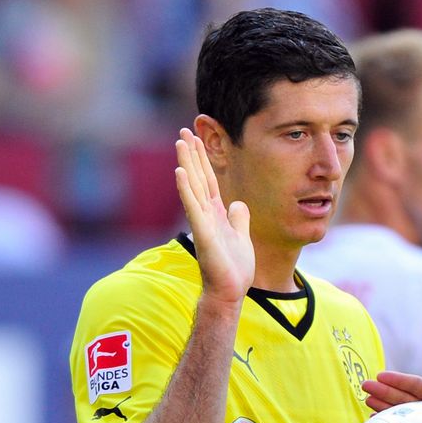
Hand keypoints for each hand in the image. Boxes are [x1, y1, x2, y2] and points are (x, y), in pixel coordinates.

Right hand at [175, 128, 254, 302]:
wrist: (230, 291)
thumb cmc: (233, 269)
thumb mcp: (241, 237)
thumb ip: (238, 219)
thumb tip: (238, 204)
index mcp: (216, 214)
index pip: (209, 180)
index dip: (204, 160)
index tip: (197, 139)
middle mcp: (206, 214)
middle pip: (199, 178)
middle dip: (192, 154)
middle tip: (184, 131)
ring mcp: (202, 222)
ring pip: (193, 187)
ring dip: (187, 164)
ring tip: (180, 142)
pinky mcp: (203, 233)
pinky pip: (193, 207)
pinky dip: (186, 189)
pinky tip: (180, 172)